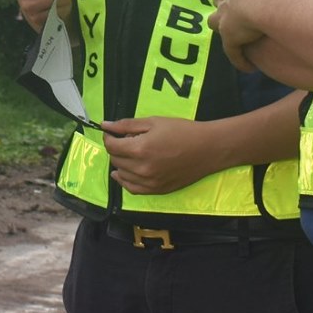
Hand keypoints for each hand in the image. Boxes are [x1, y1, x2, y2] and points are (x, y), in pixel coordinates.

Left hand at [102, 117, 222, 196]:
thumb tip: (105, 126)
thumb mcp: (153, 122)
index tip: (112, 132)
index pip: (111, 146)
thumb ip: (126, 125)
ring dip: (121, 163)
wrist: (207, 149)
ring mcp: (149, 182)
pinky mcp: (157, 190)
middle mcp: (142, 169)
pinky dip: (125, 181)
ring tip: (130, 153)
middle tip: (125, 140)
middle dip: (116, 149)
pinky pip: (132, 189)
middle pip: (115, 160)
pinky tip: (125, 172)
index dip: (109, 137)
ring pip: (122, 174)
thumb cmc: (181, 131)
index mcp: (140, 149)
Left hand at [211, 0, 289, 69]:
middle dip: (225, 8)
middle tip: (236, 14)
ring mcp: (225, 20)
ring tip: (236, 39)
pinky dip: (240, 60)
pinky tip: (249, 68)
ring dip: (225, 31)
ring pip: (217, 25)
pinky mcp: (230, 39)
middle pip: (219, 3)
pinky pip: (233, 53)